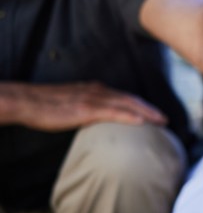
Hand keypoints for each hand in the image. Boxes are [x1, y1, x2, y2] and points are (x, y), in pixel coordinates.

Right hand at [0, 82, 166, 130]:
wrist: (27, 101)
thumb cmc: (46, 106)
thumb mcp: (72, 104)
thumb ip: (86, 108)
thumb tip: (96, 120)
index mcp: (95, 90)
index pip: (125, 97)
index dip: (142, 105)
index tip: (154, 113)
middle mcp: (98, 91)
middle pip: (131, 99)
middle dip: (150, 109)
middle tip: (165, 119)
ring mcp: (93, 99)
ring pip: (127, 104)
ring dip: (147, 112)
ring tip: (161, 121)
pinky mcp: (86, 109)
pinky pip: (113, 112)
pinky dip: (130, 116)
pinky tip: (142, 122)